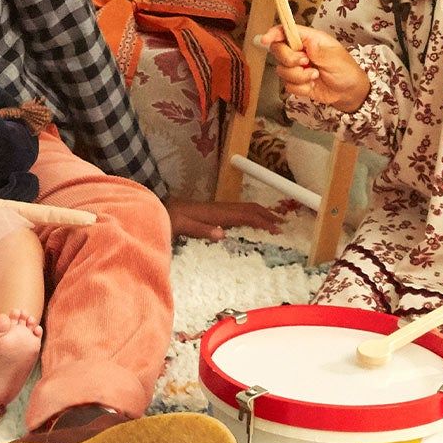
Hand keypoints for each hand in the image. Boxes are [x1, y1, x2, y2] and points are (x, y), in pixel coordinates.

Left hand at [167, 200, 282, 240]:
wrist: (158, 210)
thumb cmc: (168, 219)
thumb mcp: (182, 225)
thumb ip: (200, 229)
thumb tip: (223, 233)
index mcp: (216, 212)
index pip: (245, 215)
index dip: (262, 221)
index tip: (277, 230)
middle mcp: (220, 208)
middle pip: (249, 208)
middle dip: (267, 215)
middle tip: (284, 224)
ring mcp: (217, 209)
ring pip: (245, 208)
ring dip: (261, 213)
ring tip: (274, 221)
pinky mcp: (213, 212)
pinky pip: (238, 211)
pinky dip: (251, 215)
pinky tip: (252, 221)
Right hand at [259, 24, 367, 113]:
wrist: (348, 93)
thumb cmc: (345, 70)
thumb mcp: (336, 58)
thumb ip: (319, 51)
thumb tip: (307, 42)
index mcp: (310, 39)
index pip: (287, 31)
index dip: (274, 33)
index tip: (266, 40)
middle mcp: (300, 51)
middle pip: (279, 50)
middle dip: (290, 60)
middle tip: (306, 62)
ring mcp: (296, 67)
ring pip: (282, 70)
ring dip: (299, 77)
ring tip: (315, 76)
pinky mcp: (296, 82)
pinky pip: (288, 85)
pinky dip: (301, 88)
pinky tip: (312, 86)